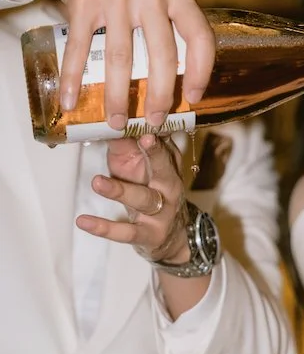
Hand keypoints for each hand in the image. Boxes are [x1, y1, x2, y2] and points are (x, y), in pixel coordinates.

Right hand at [48, 0, 214, 130]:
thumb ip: (171, 21)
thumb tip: (179, 77)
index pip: (199, 37)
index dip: (201, 72)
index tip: (192, 98)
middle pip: (161, 55)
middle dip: (159, 96)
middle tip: (154, 121)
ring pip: (121, 58)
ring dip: (117, 96)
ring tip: (116, 121)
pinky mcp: (84, 0)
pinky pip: (80, 48)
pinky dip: (74, 78)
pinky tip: (71, 99)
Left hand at [75, 133, 189, 263]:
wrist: (171, 235)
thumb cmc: (149, 191)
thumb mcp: (139, 167)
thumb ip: (127, 146)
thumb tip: (107, 119)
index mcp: (167, 166)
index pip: (163, 145)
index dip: (156, 134)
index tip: (148, 121)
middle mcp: (170, 187)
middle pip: (164, 168)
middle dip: (155, 154)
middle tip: (144, 139)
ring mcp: (162, 212)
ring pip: (143, 199)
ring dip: (119, 190)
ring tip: (96, 181)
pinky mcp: (150, 234)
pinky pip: (127, 232)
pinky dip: (104, 228)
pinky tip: (83, 221)